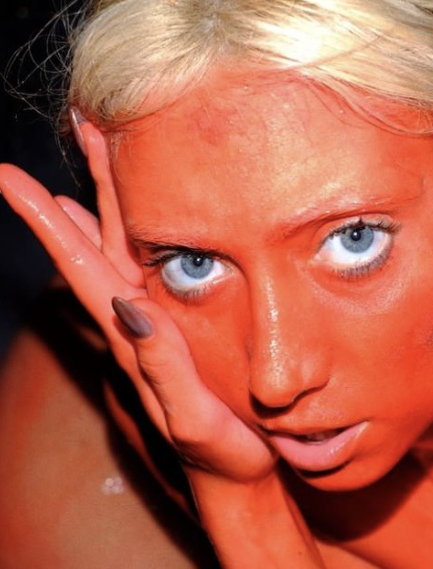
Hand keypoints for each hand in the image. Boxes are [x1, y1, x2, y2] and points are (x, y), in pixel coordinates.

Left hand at [0, 160, 275, 483]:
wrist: (238, 473)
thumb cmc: (221, 453)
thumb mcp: (191, 417)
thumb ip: (162, 366)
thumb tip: (130, 306)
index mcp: (134, 337)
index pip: (81, 269)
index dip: (47, 223)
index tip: (13, 177)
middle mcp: (135, 324)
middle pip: (95, 246)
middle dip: (74, 192)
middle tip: (76, 131)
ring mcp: (153, 326)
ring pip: (117, 255)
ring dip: (96, 208)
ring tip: (84, 165)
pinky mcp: (176, 331)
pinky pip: (144, 274)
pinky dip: (128, 242)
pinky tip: (120, 227)